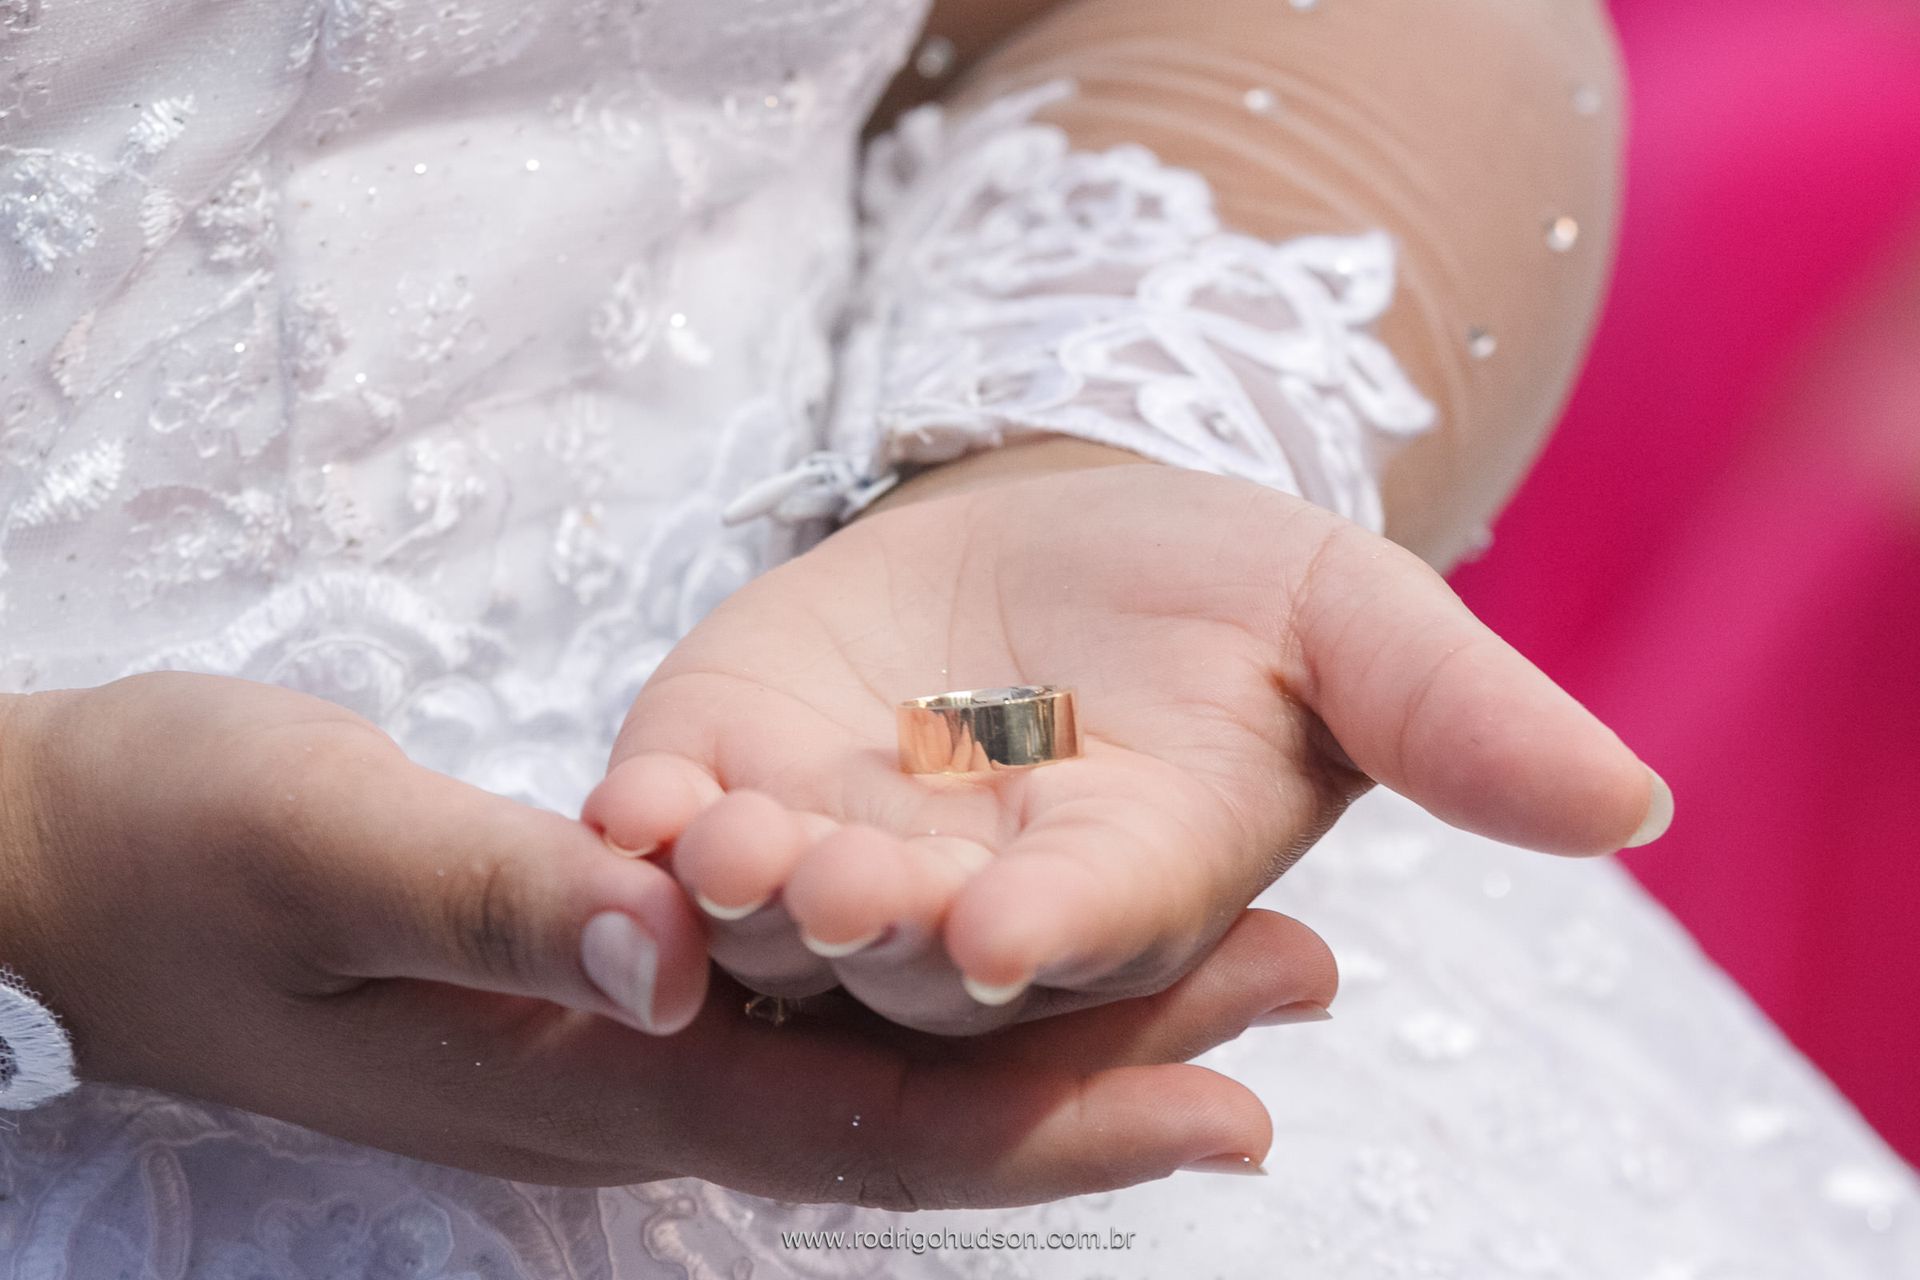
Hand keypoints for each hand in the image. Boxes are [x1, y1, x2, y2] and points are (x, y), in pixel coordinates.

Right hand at [0, 672, 1334, 1201]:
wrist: (52, 873)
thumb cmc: (166, 842)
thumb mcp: (322, 834)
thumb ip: (502, 893)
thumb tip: (678, 944)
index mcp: (592, 1073)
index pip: (873, 1129)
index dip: (1062, 1120)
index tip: (1243, 1093)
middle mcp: (636, 1086)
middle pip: (925, 1109)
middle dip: (1116, 1066)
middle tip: (1304, 990)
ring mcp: (620, 1048)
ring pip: (890, 1061)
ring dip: (1055, 1023)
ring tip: (1224, 961)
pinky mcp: (600, 991)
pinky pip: (816, 1010)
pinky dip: (939, 984)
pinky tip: (1010, 934)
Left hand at [587, 460, 1668, 1033]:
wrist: (1061, 534)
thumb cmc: (1218, 587)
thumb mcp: (1343, 618)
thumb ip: (1456, 717)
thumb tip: (1634, 804)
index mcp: (1130, 885)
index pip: (1092, 929)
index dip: (1050, 930)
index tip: (1002, 930)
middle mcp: (973, 904)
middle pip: (910, 956)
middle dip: (872, 929)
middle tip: (842, 892)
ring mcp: (838, 848)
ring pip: (778, 916)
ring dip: (740, 893)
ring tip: (713, 844)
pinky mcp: (731, 772)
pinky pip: (676, 830)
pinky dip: (644, 829)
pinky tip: (620, 801)